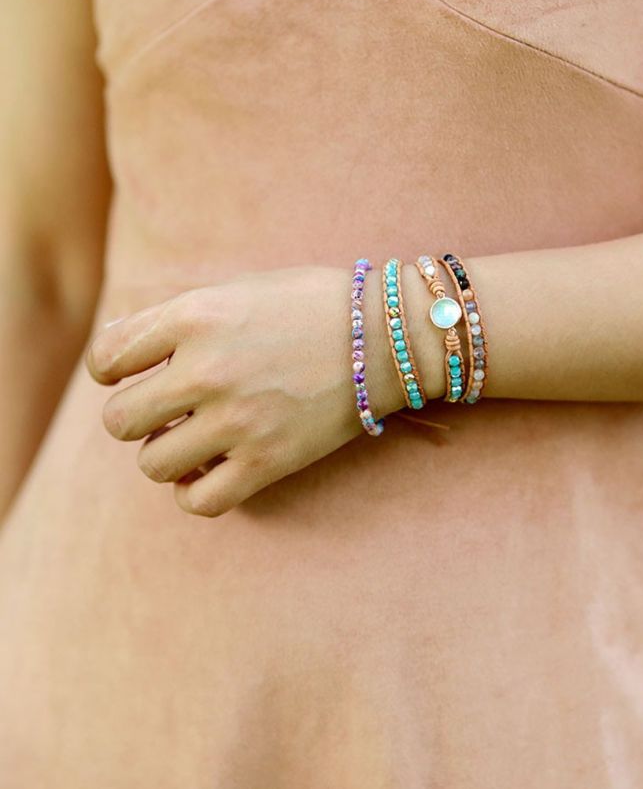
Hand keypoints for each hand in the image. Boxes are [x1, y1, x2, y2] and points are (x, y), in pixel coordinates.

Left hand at [85, 266, 404, 516]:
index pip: (107, 357)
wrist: (387, 335)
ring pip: (152, 464)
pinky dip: (194, 492)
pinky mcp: (269, 461)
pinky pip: (198, 501)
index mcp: (195, 316)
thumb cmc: (314, 305)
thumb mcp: (240, 290)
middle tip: (166, 411)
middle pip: (118, 420)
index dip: (109, 370)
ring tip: (194, 440)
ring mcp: (238, 420)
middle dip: (136, 417)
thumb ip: (179, 317)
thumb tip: (120, 351)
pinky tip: (210, 471)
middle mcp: (207, 369)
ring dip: (166, 454)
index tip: (127, 375)